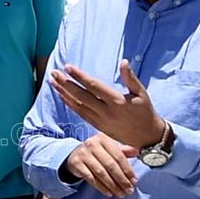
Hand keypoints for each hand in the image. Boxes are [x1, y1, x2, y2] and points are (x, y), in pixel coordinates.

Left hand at [50, 59, 164, 150]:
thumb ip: (130, 78)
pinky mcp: (98, 126)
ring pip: (78, 106)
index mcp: (117, 101)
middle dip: (65, 84)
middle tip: (53, 72)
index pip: (94, 86)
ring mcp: (100, 120)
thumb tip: (124, 62)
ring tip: (53, 82)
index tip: (68, 67)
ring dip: (64, 93)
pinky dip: (70, 105)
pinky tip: (62, 96)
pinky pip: (80, 114)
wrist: (146, 136)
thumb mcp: (141, 93)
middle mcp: (106, 111)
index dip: (80, 76)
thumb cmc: (145, 111)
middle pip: (81, 96)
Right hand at [61, 136, 139, 198]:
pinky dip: (101, 187)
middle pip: (110, 165)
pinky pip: (91, 178)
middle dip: (121, 180)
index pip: (118, 156)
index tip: (134, 181)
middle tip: (129, 190)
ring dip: (113, 185)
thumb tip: (137, 152)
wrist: (74, 155)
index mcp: (103, 138)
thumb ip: (122, 151)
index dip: (128, 170)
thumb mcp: (109, 149)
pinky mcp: (76, 164)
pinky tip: (109, 193)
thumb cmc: (96, 152)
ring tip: (120, 194)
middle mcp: (92, 144)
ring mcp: (83, 154)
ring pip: (101, 173)